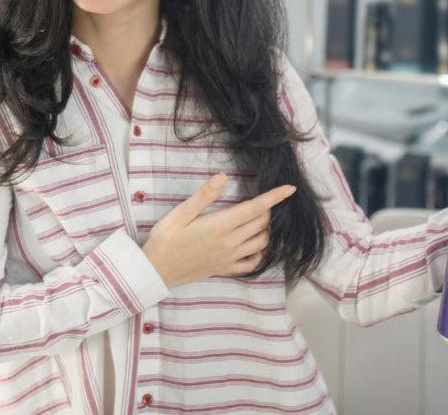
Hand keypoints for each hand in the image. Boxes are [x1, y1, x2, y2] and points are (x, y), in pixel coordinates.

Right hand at [141, 172, 296, 289]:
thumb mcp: (180, 213)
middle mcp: (231, 242)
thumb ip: (204, 195)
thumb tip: (223, 176)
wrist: (157, 270)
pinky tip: (257, 245)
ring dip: (268, 229)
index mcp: (220, 225)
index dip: (275, 197)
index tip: (290, 188)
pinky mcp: (226, 268)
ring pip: (262, 242)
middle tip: (266, 199)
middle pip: (262, 223)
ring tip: (263, 218)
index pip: (256, 208)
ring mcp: (230, 257)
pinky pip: (253, 262)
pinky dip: (262, 252)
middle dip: (269, 210)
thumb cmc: (166, 239)